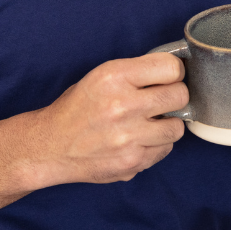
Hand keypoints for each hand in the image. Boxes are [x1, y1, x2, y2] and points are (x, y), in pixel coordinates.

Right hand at [30, 53, 187, 186]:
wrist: (50, 146)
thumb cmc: (77, 108)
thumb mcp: (100, 77)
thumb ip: (137, 73)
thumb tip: (176, 71)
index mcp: (114, 77)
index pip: (170, 67)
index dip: (172, 72)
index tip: (167, 77)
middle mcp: (122, 105)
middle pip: (180, 96)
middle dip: (173, 97)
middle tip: (160, 101)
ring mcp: (129, 137)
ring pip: (177, 128)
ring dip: (167, 124)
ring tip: (149, 123)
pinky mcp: (132, 162)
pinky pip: (165, 150)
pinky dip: (156, 145)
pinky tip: (138, 140)